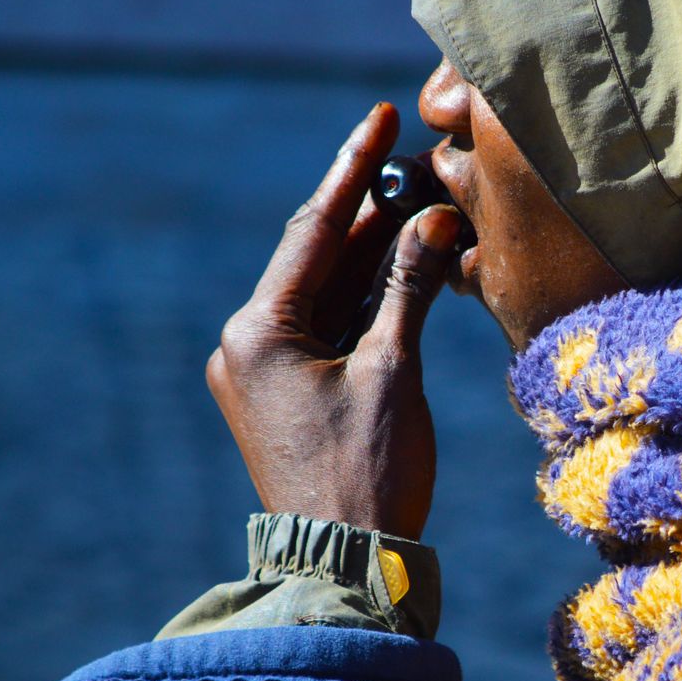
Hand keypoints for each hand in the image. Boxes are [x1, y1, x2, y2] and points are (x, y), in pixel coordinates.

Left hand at [206, 102, 460, 539]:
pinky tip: (406, 264)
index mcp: (258, 332)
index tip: (381, 116)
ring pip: (325, 292)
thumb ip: (409, 287)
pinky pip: (328, 328)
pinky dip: (366, 300)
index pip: (313, 229)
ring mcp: (264, 372)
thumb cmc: (367, 474)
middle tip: (414, 158)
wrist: (345, 564)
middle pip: (316, 256)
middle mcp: (248, 345)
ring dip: (372, 255)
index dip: (353, 169)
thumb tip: (434, 219)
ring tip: (421, 203)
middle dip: (368, 210)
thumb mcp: (394, 372)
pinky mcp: (287, 395)